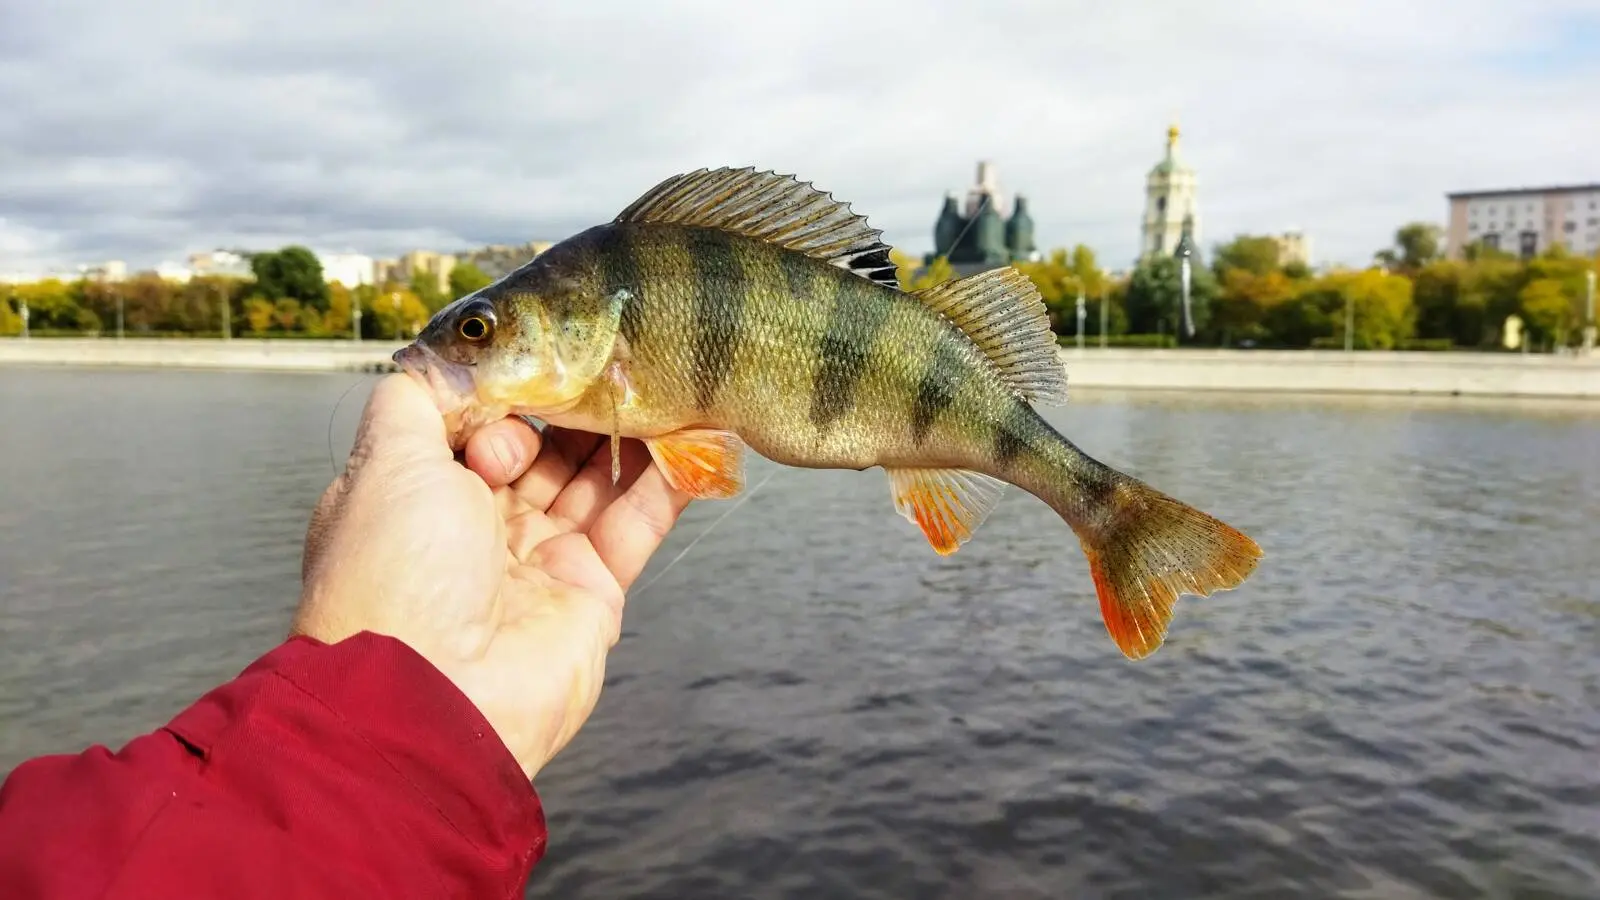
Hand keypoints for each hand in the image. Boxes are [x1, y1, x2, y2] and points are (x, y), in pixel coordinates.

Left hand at [292, 374, 691, 778]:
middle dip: (574, 407)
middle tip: (610, 366)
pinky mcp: (594, 592)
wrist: (437, 699)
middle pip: (541, 449)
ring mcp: (539, 561)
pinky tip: (699, 434)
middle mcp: (478, 528)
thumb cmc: (396, 572)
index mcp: (422, 497)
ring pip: (595, 480)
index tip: (519, 387)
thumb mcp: (384, 464)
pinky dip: (668, 481)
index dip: (502, 400)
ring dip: (629, 432)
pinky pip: (637, 524)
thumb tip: (438, 361)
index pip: (476, 427)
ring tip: (663, 378)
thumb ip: (412, 401)